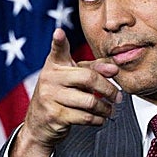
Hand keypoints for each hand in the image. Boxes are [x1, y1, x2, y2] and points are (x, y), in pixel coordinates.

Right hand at [11, 29, 119, 156]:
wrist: (38, 123)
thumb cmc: (61, 95)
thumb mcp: (73, 77)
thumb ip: (94, 69)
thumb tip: (114, 68)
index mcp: (55, 65)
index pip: (57, 50)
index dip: (58, 41)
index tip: (59, 33)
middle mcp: (50, 78)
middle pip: (88, 78)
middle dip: (109, 89)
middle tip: (118, 96)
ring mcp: (50, 97)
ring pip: (90, 101)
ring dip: (106, 108)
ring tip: (110, 109)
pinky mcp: (55, 115)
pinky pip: (85, 117)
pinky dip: (98, 119)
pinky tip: (100, 118)